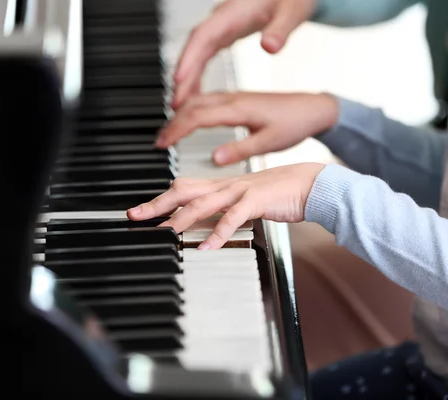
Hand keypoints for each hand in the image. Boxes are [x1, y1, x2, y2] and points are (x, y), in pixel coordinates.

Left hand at [126, 163, 325, 248]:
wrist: (310, 183)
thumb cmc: (280, 193)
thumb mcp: (246, 201)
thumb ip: (225, 210)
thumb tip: (207, 226)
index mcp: (223, 185)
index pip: (183, 189)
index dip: (160, 199)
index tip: (139, 211)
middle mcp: (227, 185)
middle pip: (184, 191)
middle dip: (159, 204)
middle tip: (137, 216)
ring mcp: (241, 190)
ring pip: (203, 203)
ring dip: (181, 220)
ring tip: (166, 234)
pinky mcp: (257, 199)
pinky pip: (233, 216)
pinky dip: (218, 233)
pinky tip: (207, 247)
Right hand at [157, 92, 338, 164]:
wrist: (313, 108)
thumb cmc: (295, 123)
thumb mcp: (269, 142)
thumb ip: (240, 150)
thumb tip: (214, 158)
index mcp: (238, 109)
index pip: (197, 116)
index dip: (176, 129)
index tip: (162, 143)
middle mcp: (233, 99)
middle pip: (192, 105)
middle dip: (172, 123)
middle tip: (159, 142)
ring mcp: (235, 97)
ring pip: (198, 101)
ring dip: (180, 115)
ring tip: (168, 134)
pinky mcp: (238, 99)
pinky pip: (208, 100)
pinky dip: (192, 110)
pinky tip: (190, 120)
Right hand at [172, 0, 316, 107]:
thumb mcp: (291, 12)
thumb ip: (281, 30)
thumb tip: (269, 47)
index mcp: (233, 13)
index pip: (204, 36)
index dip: (189, 58)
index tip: (179, 79)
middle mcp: (222, 20)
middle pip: (195, 49)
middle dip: (184, 76)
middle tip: (176, 104)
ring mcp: (221, 27)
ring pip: (197, 54)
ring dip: (187, 78)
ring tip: (181, 105)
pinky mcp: (225, 34)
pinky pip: (205, 56)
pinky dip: (198, 74)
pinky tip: (196, 94)